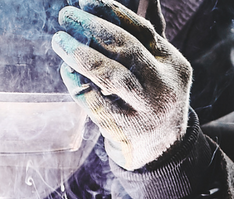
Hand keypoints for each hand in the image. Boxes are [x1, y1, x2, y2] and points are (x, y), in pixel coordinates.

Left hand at [51, 0, 191, 170]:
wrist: (163, 149)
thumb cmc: (153, 95)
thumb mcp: (161, 65)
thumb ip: (150, 31)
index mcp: (174, 64)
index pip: (143, 31)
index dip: (113, 13)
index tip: (86, 0)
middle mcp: (162, 86)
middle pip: (127, 50)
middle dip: (94, 28)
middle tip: (67, 16)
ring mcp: (144, 110)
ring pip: (112, 76)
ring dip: (82, 55)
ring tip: (59, 40)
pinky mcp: (123, 131)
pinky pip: (97, 104)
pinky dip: (79, 85)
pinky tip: (66, 70)